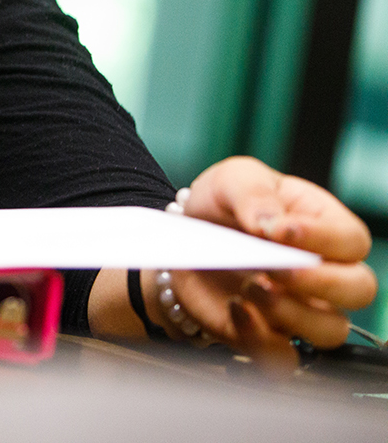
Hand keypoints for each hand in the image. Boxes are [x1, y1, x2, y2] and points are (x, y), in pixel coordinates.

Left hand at [164, 156, 375, 369]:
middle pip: (358, 290)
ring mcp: (299, 309)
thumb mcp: (233, 180)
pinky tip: (236, 311)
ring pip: (329, 330)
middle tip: (274, 267)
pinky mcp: (267, 336)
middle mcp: (322, 275)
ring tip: (250, 288)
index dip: (324, 239)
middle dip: (320, 282)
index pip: (352, 241)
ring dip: (292, 314)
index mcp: (323, 228)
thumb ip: (254, 193)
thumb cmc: (220, 206)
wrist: (181, 240)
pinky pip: (283, 359)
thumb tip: (270, 223)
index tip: (279, 230)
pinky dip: (262, 342)